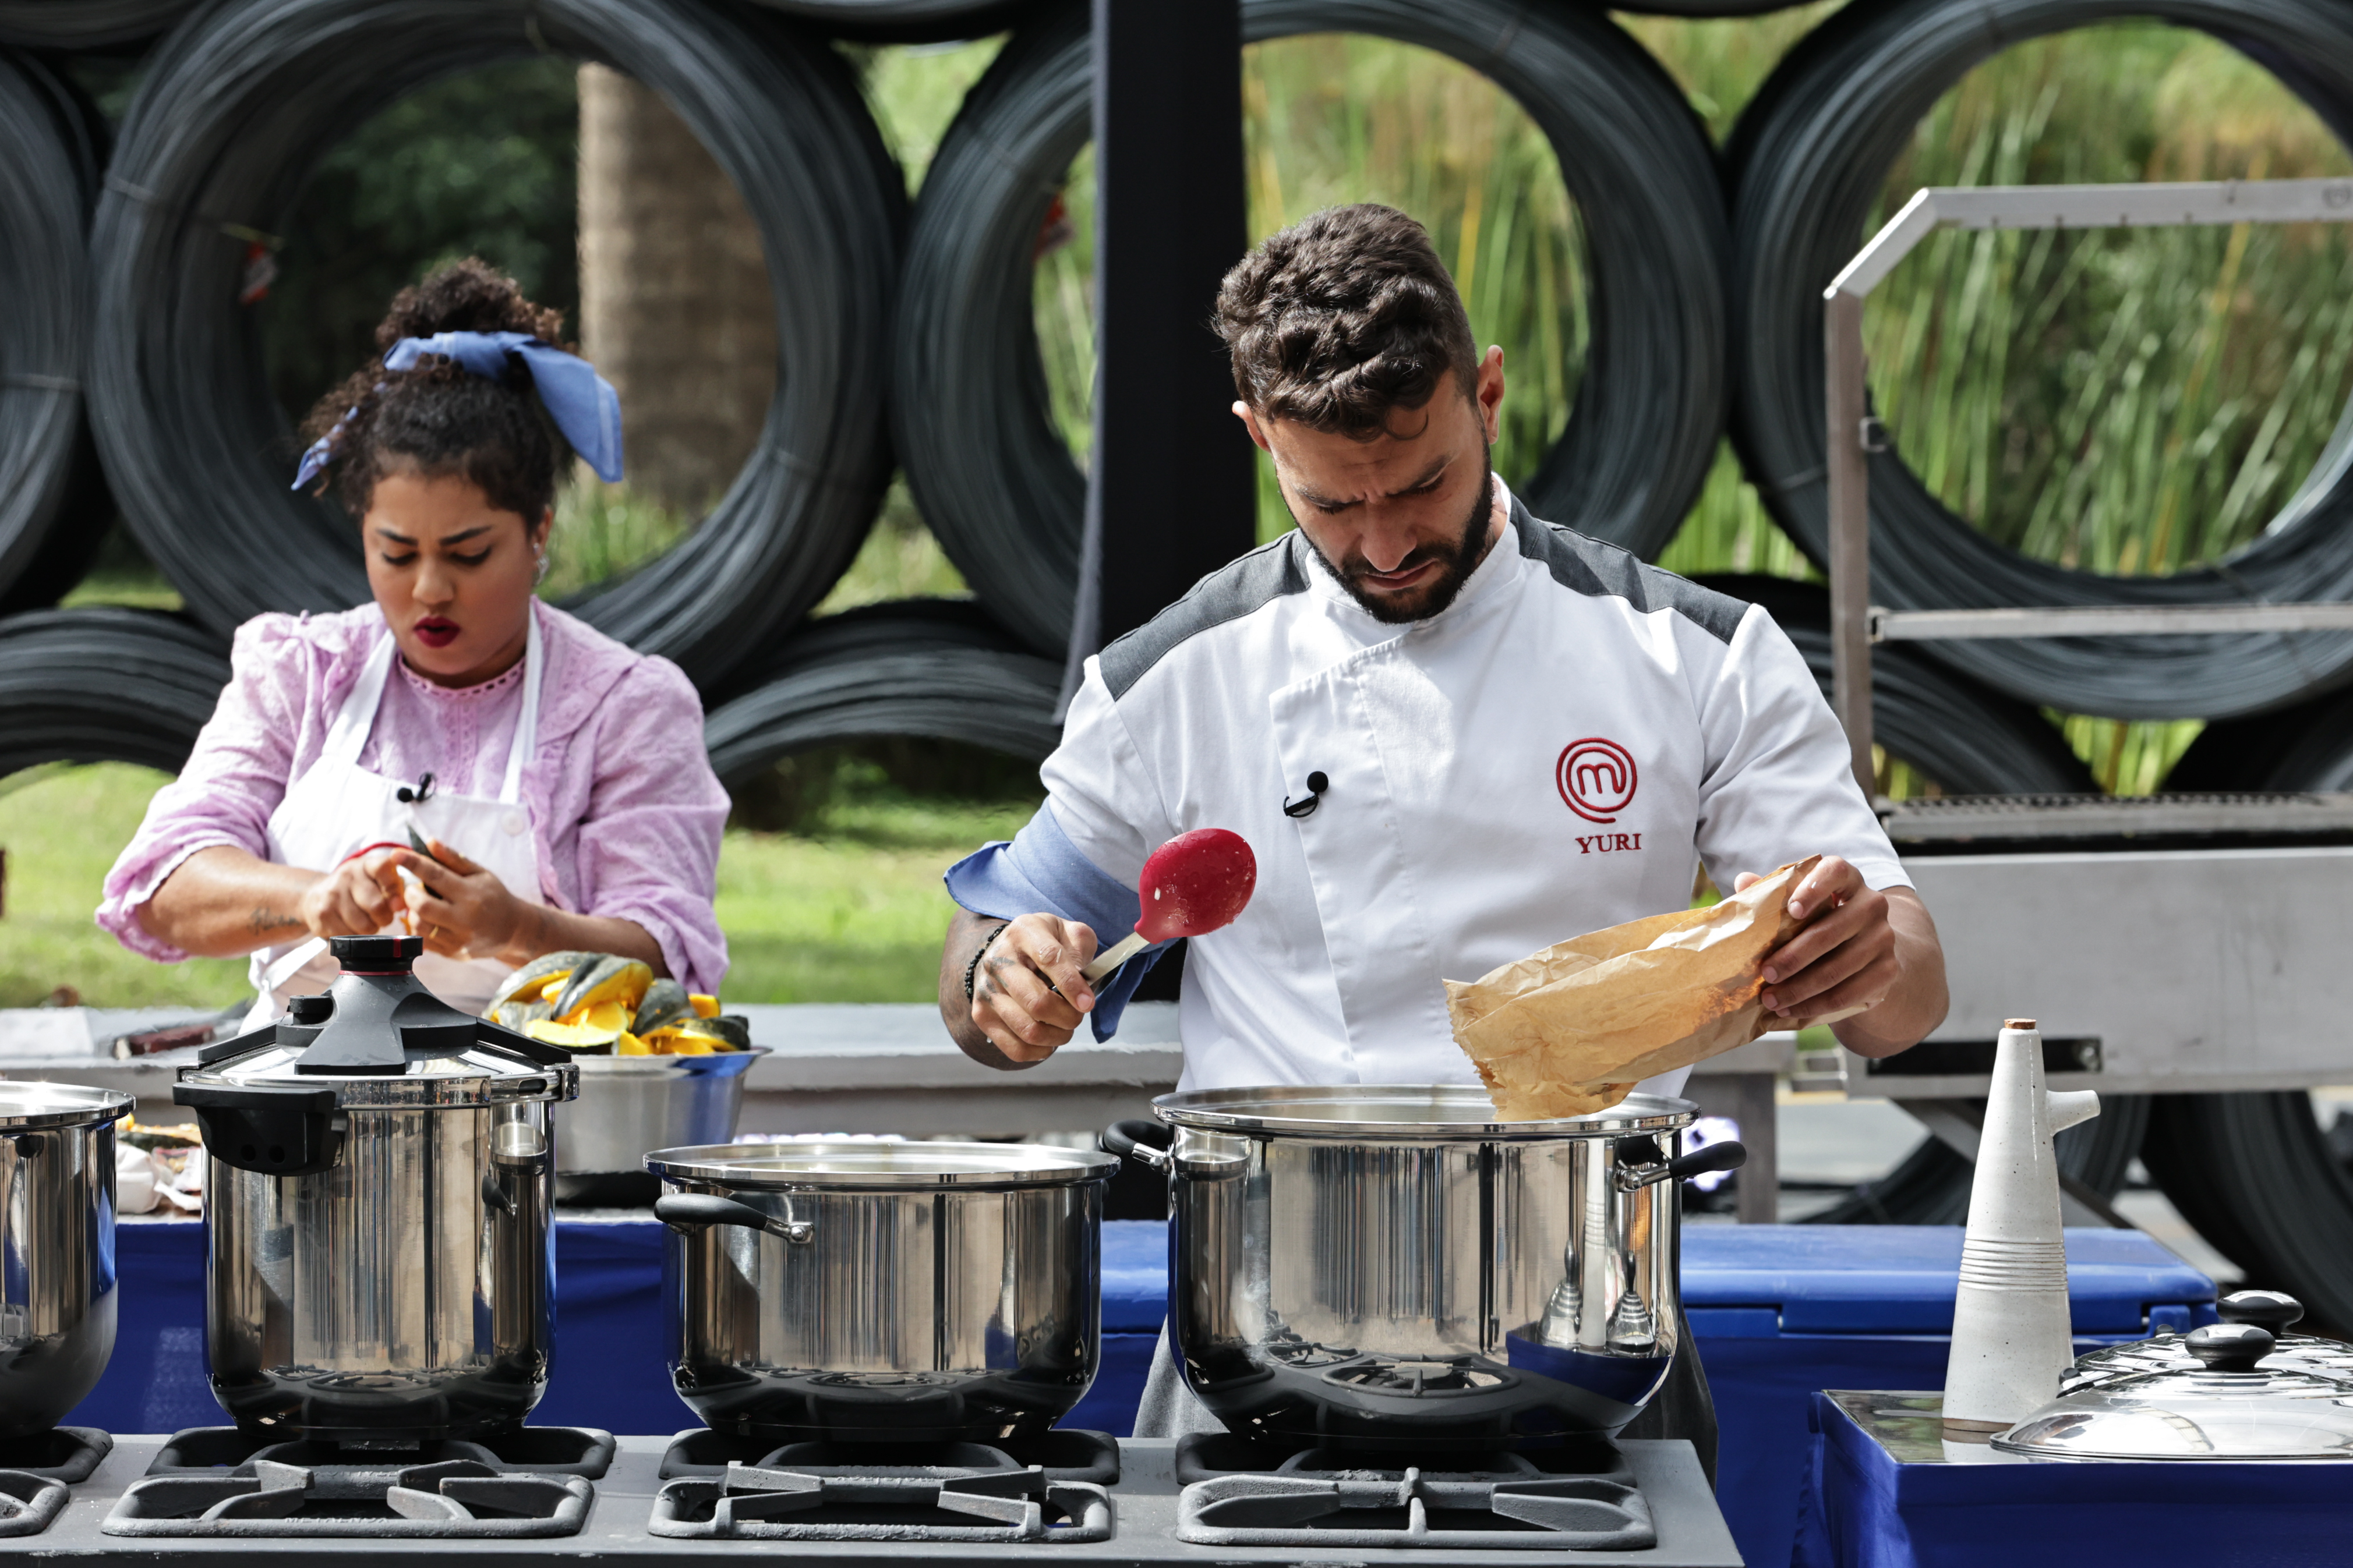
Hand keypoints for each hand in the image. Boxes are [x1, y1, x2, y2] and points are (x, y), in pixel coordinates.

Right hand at [297, 848, 405, 940]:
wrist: (317, 895)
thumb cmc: (358, 889)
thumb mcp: (377, 880)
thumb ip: (393, 888)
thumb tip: (399, 905)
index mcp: (365, 864)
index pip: (383, 868)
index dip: (394, 888)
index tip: (398, 904)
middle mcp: (347, 876)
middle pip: (377, 906)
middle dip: (385, 918)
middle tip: (382, 918)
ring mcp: (332, 894)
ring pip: (364, 925)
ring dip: (370, 928)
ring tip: (365, 921)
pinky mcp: (322, 914)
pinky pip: (349, 934)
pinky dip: (354, 935)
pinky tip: (350, 926)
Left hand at [392, 840, 529, 963]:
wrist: (513, 929)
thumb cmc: (494, 896)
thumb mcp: (480, 873)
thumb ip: (453, 859)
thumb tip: (429, 842)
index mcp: (472, 894)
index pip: (435, 875)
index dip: (413, 863)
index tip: (396, 854)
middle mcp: (465, 918)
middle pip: (422, 905)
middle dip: (411, 893)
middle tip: (416, 889)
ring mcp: (459, 939)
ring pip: (419, 924)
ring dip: (414, 912)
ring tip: (423, 905)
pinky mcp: (453, 953)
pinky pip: (424, 940)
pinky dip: (421, 927)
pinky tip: (430, 920)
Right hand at [968, 914, 1098, 1064]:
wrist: (1007, 951)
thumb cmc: (1046, 944)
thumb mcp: (1068, 932)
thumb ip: (1081, 949)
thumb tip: (1084, 982)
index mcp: (1024, 932)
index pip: (1049, 958)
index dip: (1071, 984)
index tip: (1088, 1003)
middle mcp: (998, 960)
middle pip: (1036, 1002)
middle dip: (1068, 1016)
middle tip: (1079, 1015)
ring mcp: (986, 990)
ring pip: (1027, 1029)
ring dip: (1057, 1036)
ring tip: (1066, 1027)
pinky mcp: (981, 1015)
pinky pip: (1014, 1048)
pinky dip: (1040, 1052)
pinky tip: (1050, 1041)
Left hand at [1737, 855, 1896, 1025]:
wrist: (1869, 953)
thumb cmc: (1823, 922)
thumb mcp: (1803, 904)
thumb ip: (1775, 892)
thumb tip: (1743, 881)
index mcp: (1848, 880)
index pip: (1836, 871)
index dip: (1814, 888)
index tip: (1791, 910)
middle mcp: (1871, 905)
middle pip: (1831, 931)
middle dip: (1793, 957)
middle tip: (1765, 974)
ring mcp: (1883, 938)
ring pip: (1837, 968)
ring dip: (1799, 989)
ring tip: (1770, 1000)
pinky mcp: (1888, 970)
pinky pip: (1848, 993)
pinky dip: (1816, 1005)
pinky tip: (1791, 1010)